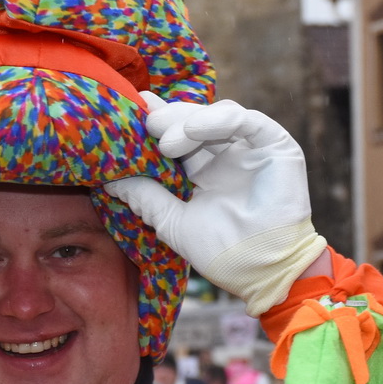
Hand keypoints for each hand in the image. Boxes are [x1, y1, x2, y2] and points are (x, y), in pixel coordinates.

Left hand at [104, 95, 325, 314]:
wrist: (262, 272)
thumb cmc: (223, 253)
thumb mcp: (173, 222)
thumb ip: (146, 197)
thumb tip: (106, 181)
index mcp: (205, 171)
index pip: (178, 137)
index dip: (156, 123)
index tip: (131, 111)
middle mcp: (227, 155)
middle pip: (194, 120)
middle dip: (168, 119)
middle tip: (147, 126)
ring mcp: (252, 149)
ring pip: (217, 115)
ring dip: (188, 120)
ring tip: (166, 142)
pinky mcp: (276, 145)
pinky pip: (247, 120)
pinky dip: (218, 119)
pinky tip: (193, 130)